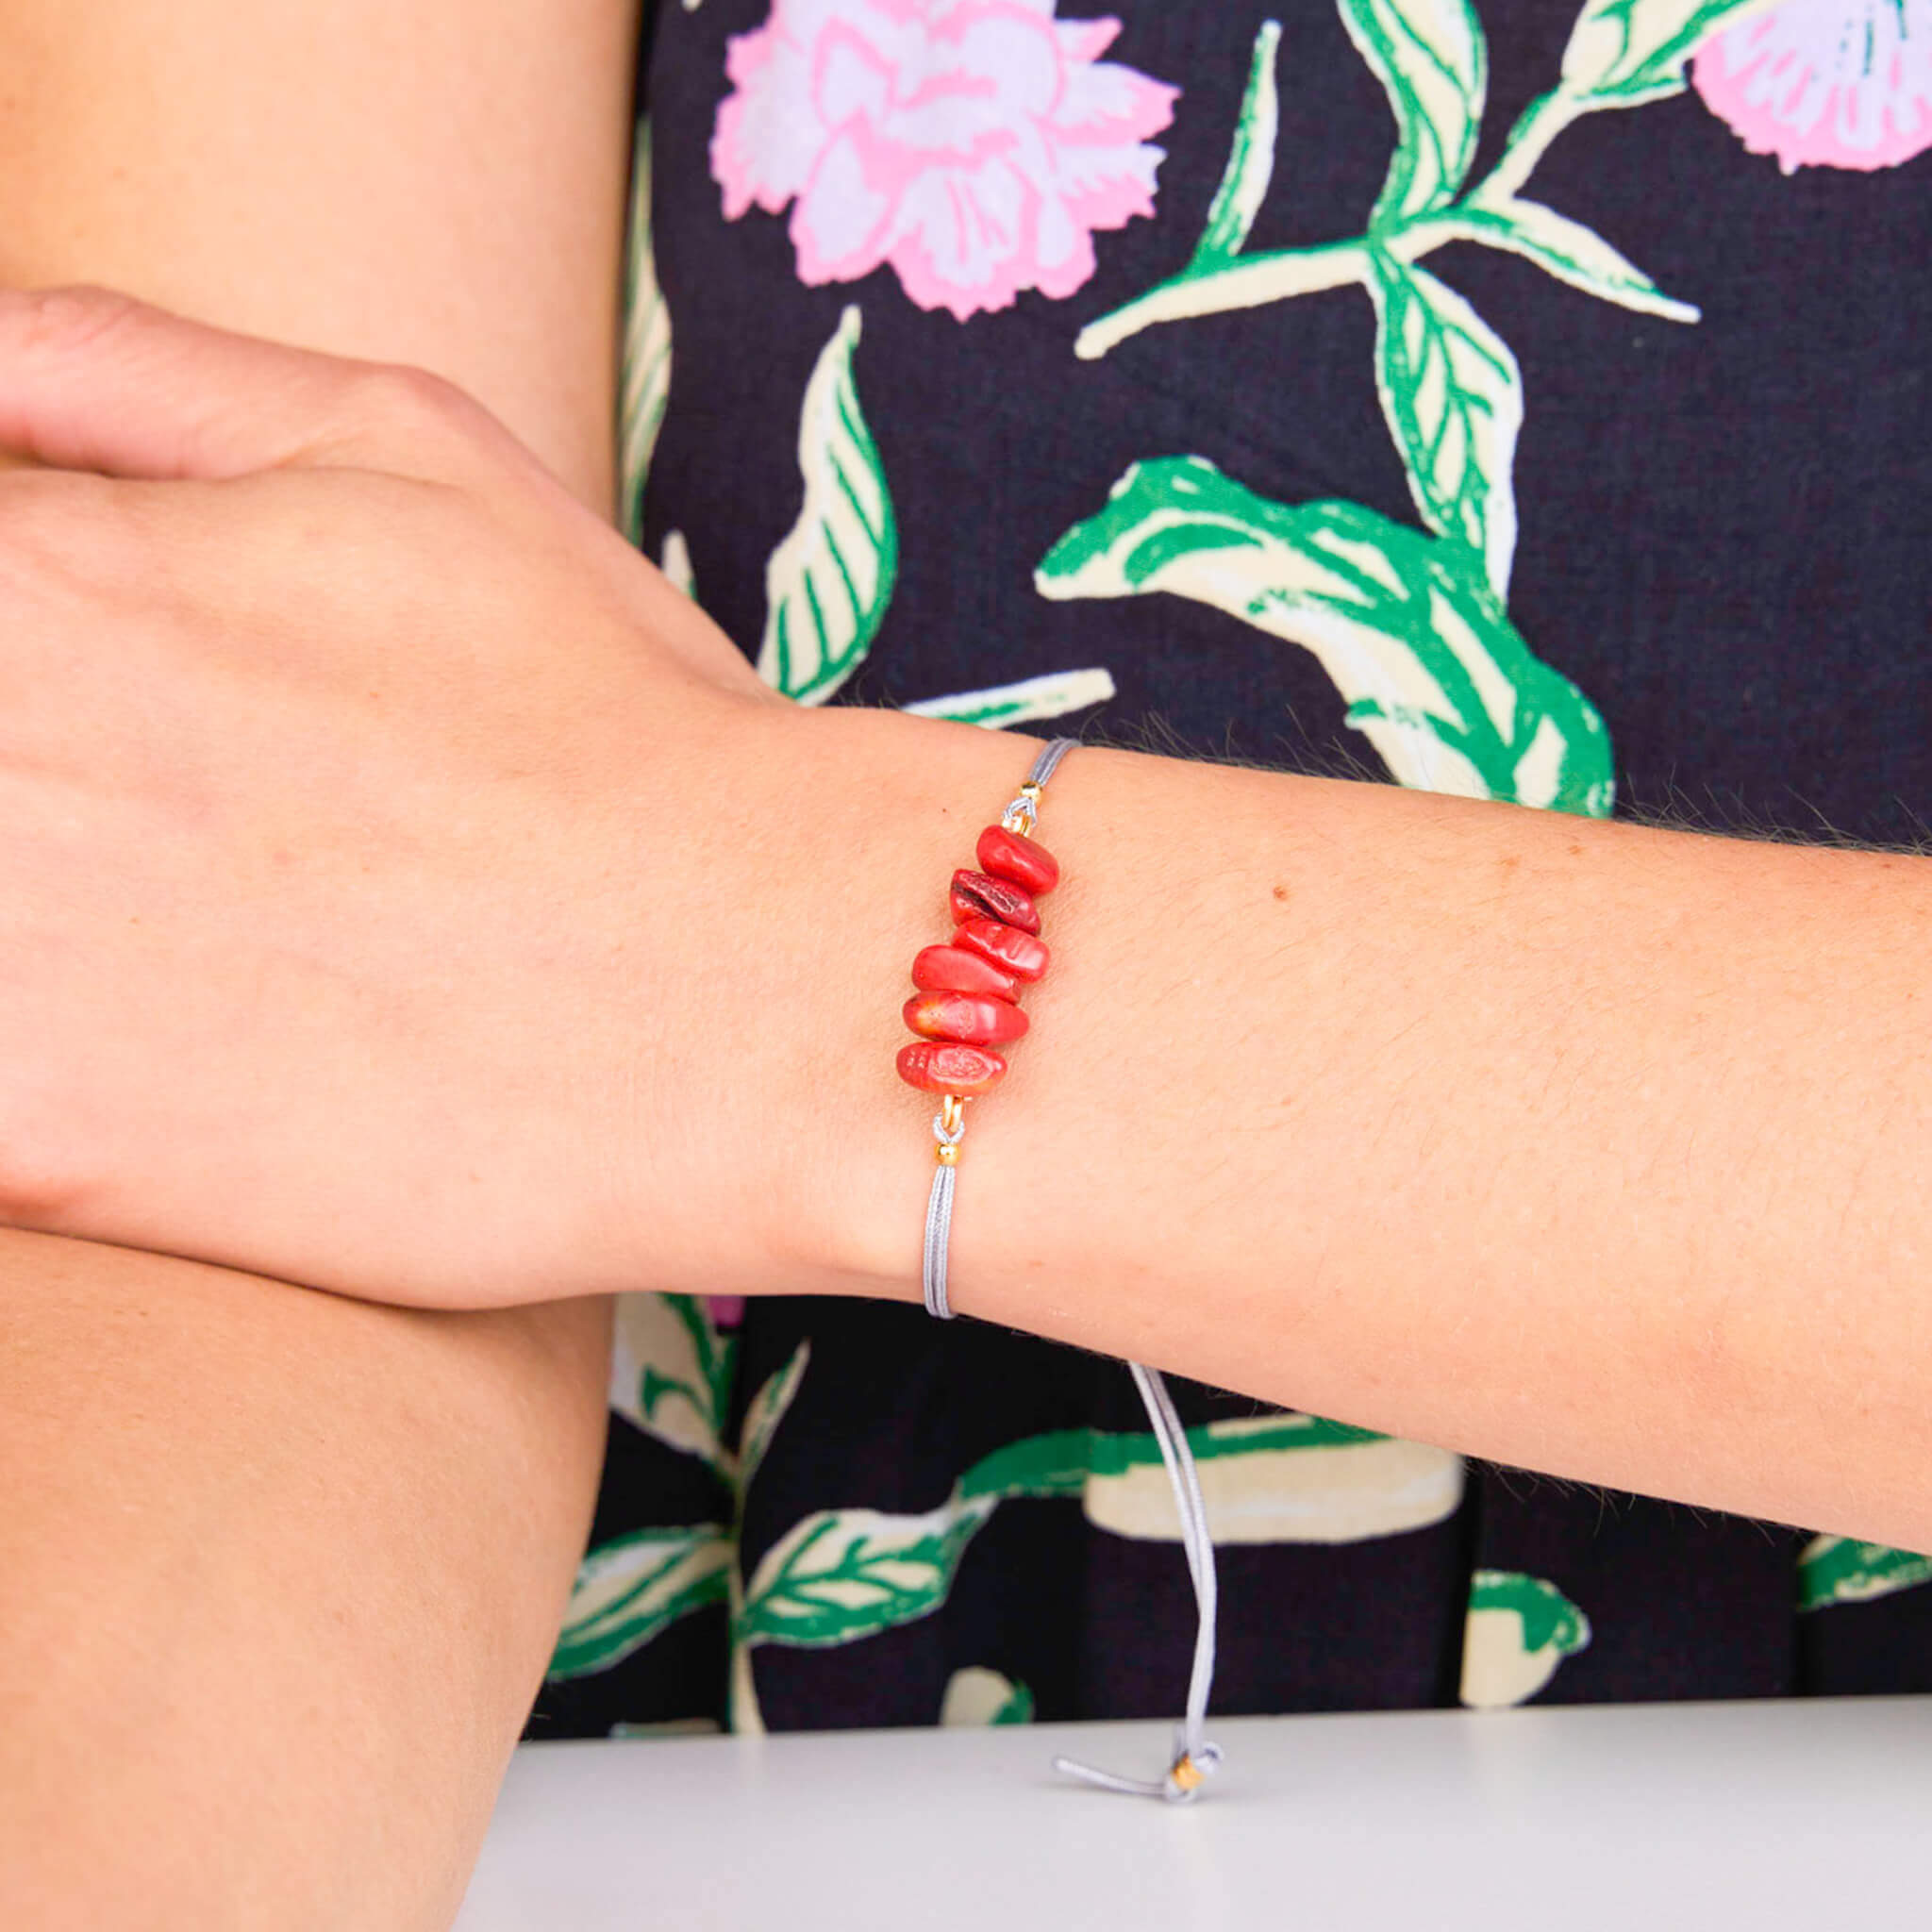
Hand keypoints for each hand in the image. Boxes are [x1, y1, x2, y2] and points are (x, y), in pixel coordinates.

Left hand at [0, 285, 858, 1306]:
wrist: (768, 996)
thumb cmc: (614, 717)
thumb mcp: (400, 448)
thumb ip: (122, 371)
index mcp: (33, 575)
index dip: (52, 640)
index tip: (141, 712)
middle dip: (58, 789)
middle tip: (210, 833)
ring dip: (51, 915)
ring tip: (219, 938)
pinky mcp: (42, 1154)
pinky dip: (55, 1070)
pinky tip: (205, 1057)